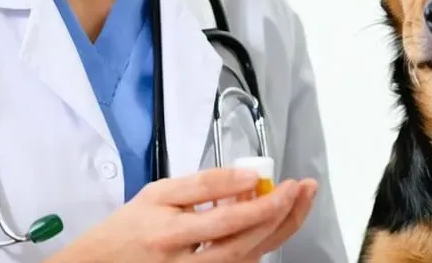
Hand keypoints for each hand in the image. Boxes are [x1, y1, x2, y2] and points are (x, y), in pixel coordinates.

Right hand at [49, 166, 317, 261]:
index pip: (225, 219)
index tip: (282, 182)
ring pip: (247, 259)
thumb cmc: (128, 227)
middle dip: (280, 215)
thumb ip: (202, 183)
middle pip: (244, 243)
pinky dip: (262, 244)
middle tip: (302, 189)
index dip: (259, 201)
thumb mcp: (158, 193)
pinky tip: (275, 222)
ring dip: (279, 229)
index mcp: (170, 233)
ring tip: (299, 201)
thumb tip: (246, 177)